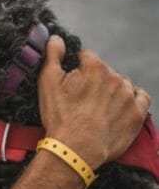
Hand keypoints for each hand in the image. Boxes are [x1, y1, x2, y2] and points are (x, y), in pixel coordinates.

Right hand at [37, 36, 150, 170]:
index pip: (86, 58)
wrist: (75, 150)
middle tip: (82, 102)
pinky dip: (132, 99)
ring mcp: (128, 96)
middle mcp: (116, 77)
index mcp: (94, 67)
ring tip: (98, 109)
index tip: (71, 86)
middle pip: (105, 72)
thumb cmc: (60, 117)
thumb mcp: (47, 82)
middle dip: (94, 82)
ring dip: (112, 91)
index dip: (76, 70)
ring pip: (122, 84)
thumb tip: (57, 38)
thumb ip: (53, 55)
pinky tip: (121, 106)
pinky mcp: (137, 113)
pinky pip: (141, 97)